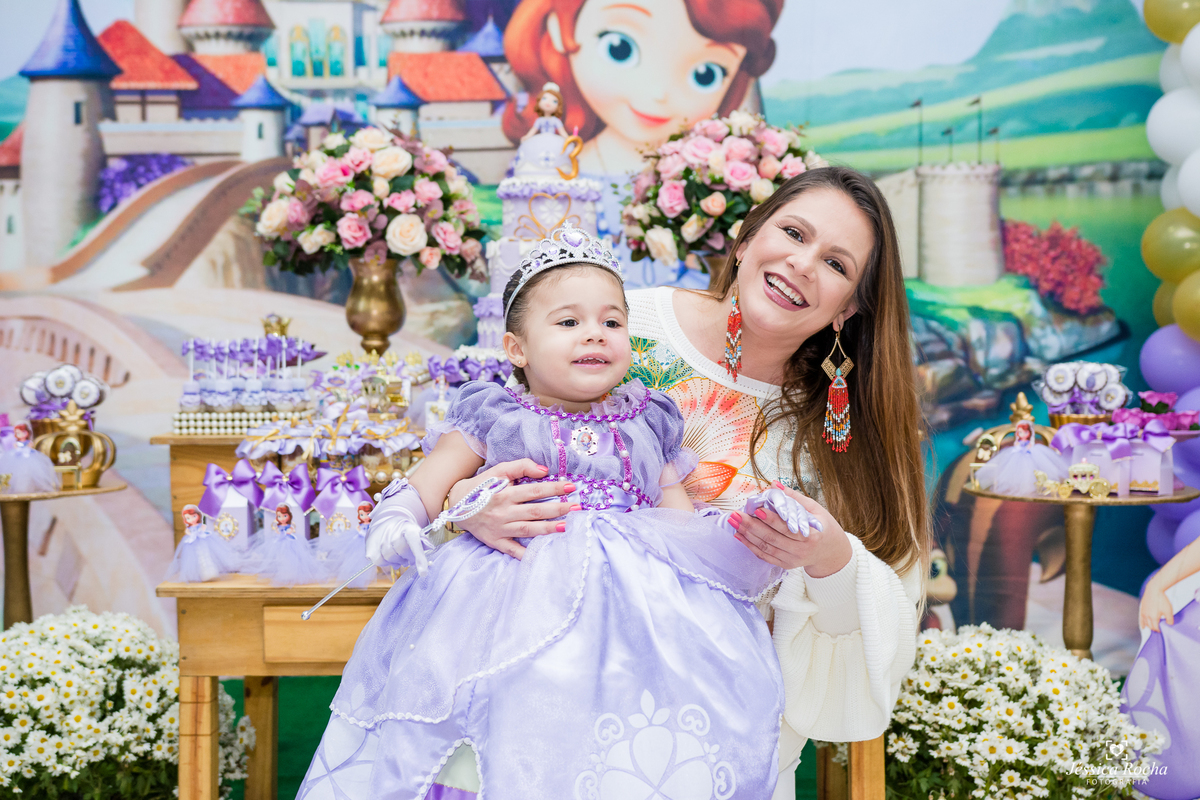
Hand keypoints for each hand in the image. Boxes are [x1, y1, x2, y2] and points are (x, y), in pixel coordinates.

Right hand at [366, 514, 429, 573]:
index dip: (419, 558)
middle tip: (408, 559)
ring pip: (390, 558)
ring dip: (396, 561)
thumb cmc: (404, 532)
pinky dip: (385, 562)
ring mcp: (380, 537)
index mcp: (408, 528)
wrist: (385, 522)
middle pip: (401, 553)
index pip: (415, 543)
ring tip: (398, 556)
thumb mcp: (416, 533)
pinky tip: (388, 556)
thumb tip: (429, 552)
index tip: (423, 573)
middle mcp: (393, 531)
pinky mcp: (370, 545)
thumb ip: (423, 543)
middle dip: (407, 559)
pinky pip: (379, 561)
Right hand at [452, 459, 577, 558]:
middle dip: (558, 509)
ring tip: (567, 527)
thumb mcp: (498, 471)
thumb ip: (521, 467)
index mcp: (505, 493)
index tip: (571, 486)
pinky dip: (526, 554)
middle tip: (577, 508)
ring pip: (528, 530)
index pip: (534, 491)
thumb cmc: (481, 486)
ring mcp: (500, 529)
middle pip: (535, 511)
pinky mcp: (496, 541)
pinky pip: (513, 550)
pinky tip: (542, 555)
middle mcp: (503, 512)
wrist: (456, 504)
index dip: (554, 488)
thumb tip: (544, 470)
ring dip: (548, 529)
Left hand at [731, 481, 851, 574]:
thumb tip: (774, 484)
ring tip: (733, 522)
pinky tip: (739, 535)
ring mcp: (791, 560)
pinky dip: (750, 545)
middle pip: (772, 539)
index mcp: (811, 536)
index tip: (757, 510)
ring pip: (765, 548)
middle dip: (752, 526)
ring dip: (747, 535)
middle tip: (736, 514)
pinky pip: (764, 556)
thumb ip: (794, 498)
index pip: (788, 529)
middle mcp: (801, 551)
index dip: (772, 520)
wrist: (830, 552)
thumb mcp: (815, 509)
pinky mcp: (784, 565)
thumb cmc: (823, 527)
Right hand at [1139, 583, 1174, 631]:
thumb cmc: (1162, 600)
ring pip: (1146, 624)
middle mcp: (1147, 617)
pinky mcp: (1142, 610)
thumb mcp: (1169, 611)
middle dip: (1155, 629)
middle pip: (1150, 627)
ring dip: (1150, 626)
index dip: (1159, 630)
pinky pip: (1141, 619)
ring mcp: (1143, 613)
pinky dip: (1142, 624)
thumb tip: (1169, 625)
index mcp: (1153, 618)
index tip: (1163, 630)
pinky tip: (1143, 627)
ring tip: (1153, 627)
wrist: (1154, 590)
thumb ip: (1170, 620)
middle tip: (1159, 629)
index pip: (1156, 628)